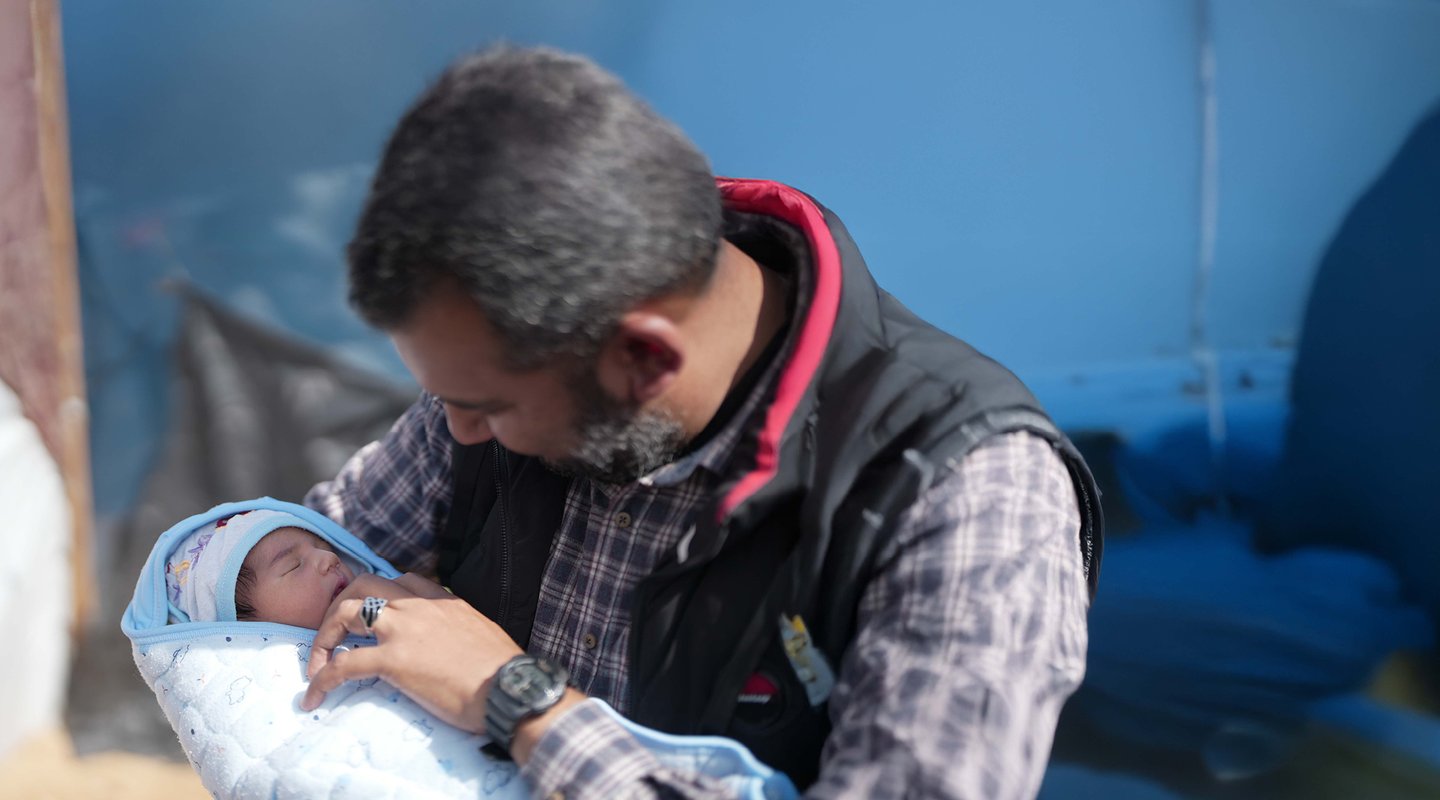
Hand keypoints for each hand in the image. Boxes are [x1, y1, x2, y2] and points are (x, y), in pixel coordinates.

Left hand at [300, 572, 523, 732]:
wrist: (510, 688)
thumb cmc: (503, 670)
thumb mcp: (480, 633)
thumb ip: (458, 629)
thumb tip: (449, 646)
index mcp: (442, 600)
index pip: (400, 580)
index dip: (377, 596)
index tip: (367, 618)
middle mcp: (418, 606)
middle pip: (362, 585)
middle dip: (339, 609)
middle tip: (333, 639)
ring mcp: (402, 630)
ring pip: (344, 613)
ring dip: (323, 638)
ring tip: (316, 666)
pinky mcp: (393, 660)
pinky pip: (343, 665)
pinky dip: (321, 680)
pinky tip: (313, 698)